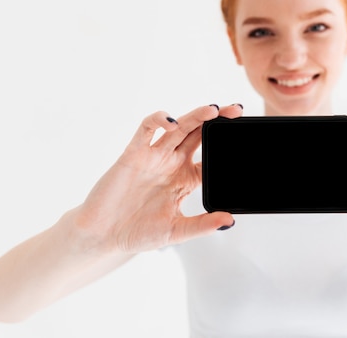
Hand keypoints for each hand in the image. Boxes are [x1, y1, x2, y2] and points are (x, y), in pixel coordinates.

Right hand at [71, 104, 242, 254]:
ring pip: (179, 128)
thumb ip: (202, 225)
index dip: (226, 147)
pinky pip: (146, 130)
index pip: (211, 157)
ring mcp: (154, 156)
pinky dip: (159, 120)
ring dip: (195, 116)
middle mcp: (172, 163)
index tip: (244, 139)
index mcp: (186, 179)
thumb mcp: (176, 232)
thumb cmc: (138, 233)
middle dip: (217, 121)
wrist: (102, 235)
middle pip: (199, 135)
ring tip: (213, 110)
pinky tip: (172, 123)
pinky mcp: (134, 154)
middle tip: (237, 111)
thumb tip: (229, 221)